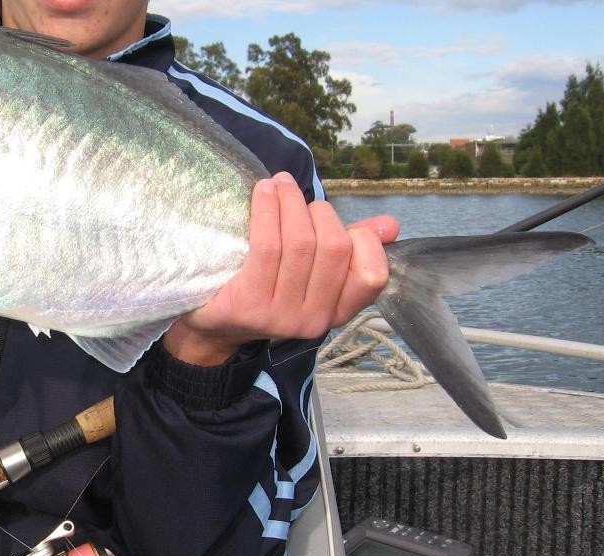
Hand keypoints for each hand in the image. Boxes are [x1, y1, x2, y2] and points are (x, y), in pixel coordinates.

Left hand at [163, 171, 399, 365]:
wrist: (213, 324)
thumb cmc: (266, 288)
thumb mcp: (310, 273)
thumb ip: (350, 250)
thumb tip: (391, 225)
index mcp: (335, 313)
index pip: (372, 276)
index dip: (364, 241)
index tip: (338, 220)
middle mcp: (314, 320)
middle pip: (335, 249)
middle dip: (318, 211)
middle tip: (296, 194)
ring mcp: (281, 317)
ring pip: (301, 243)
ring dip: (291, 202)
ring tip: (278, 183)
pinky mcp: (249, 305)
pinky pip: (267, 246)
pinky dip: (268, 210)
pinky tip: (262, 193)